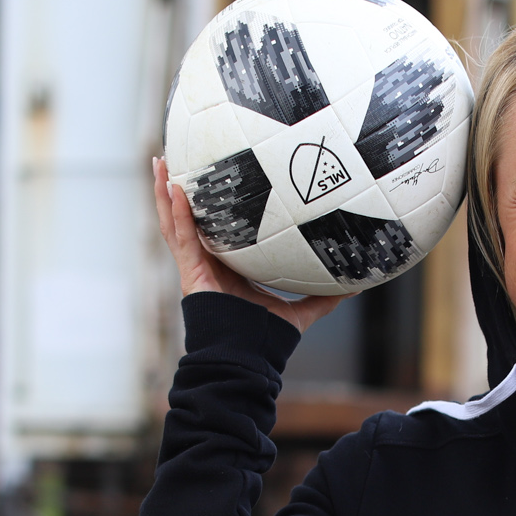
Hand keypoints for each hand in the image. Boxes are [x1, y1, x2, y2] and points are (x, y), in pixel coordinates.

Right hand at [153, 158, 347, 334]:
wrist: (247, 357)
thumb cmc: (266, 339)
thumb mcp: (300, 311)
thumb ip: (323, 297)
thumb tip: (355, 286)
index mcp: (229, 267)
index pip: (218, 229)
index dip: (213, 207)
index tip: (215, 179)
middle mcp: (209, 263)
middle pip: (190, 219)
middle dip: (180, 191)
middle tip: (177, 158)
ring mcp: (196, 267)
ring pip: (175, 223)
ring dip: (165, 193)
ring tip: (160, 162)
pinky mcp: (190, 273)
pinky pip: (181, 237)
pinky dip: (175, 212)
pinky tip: (173, 187)